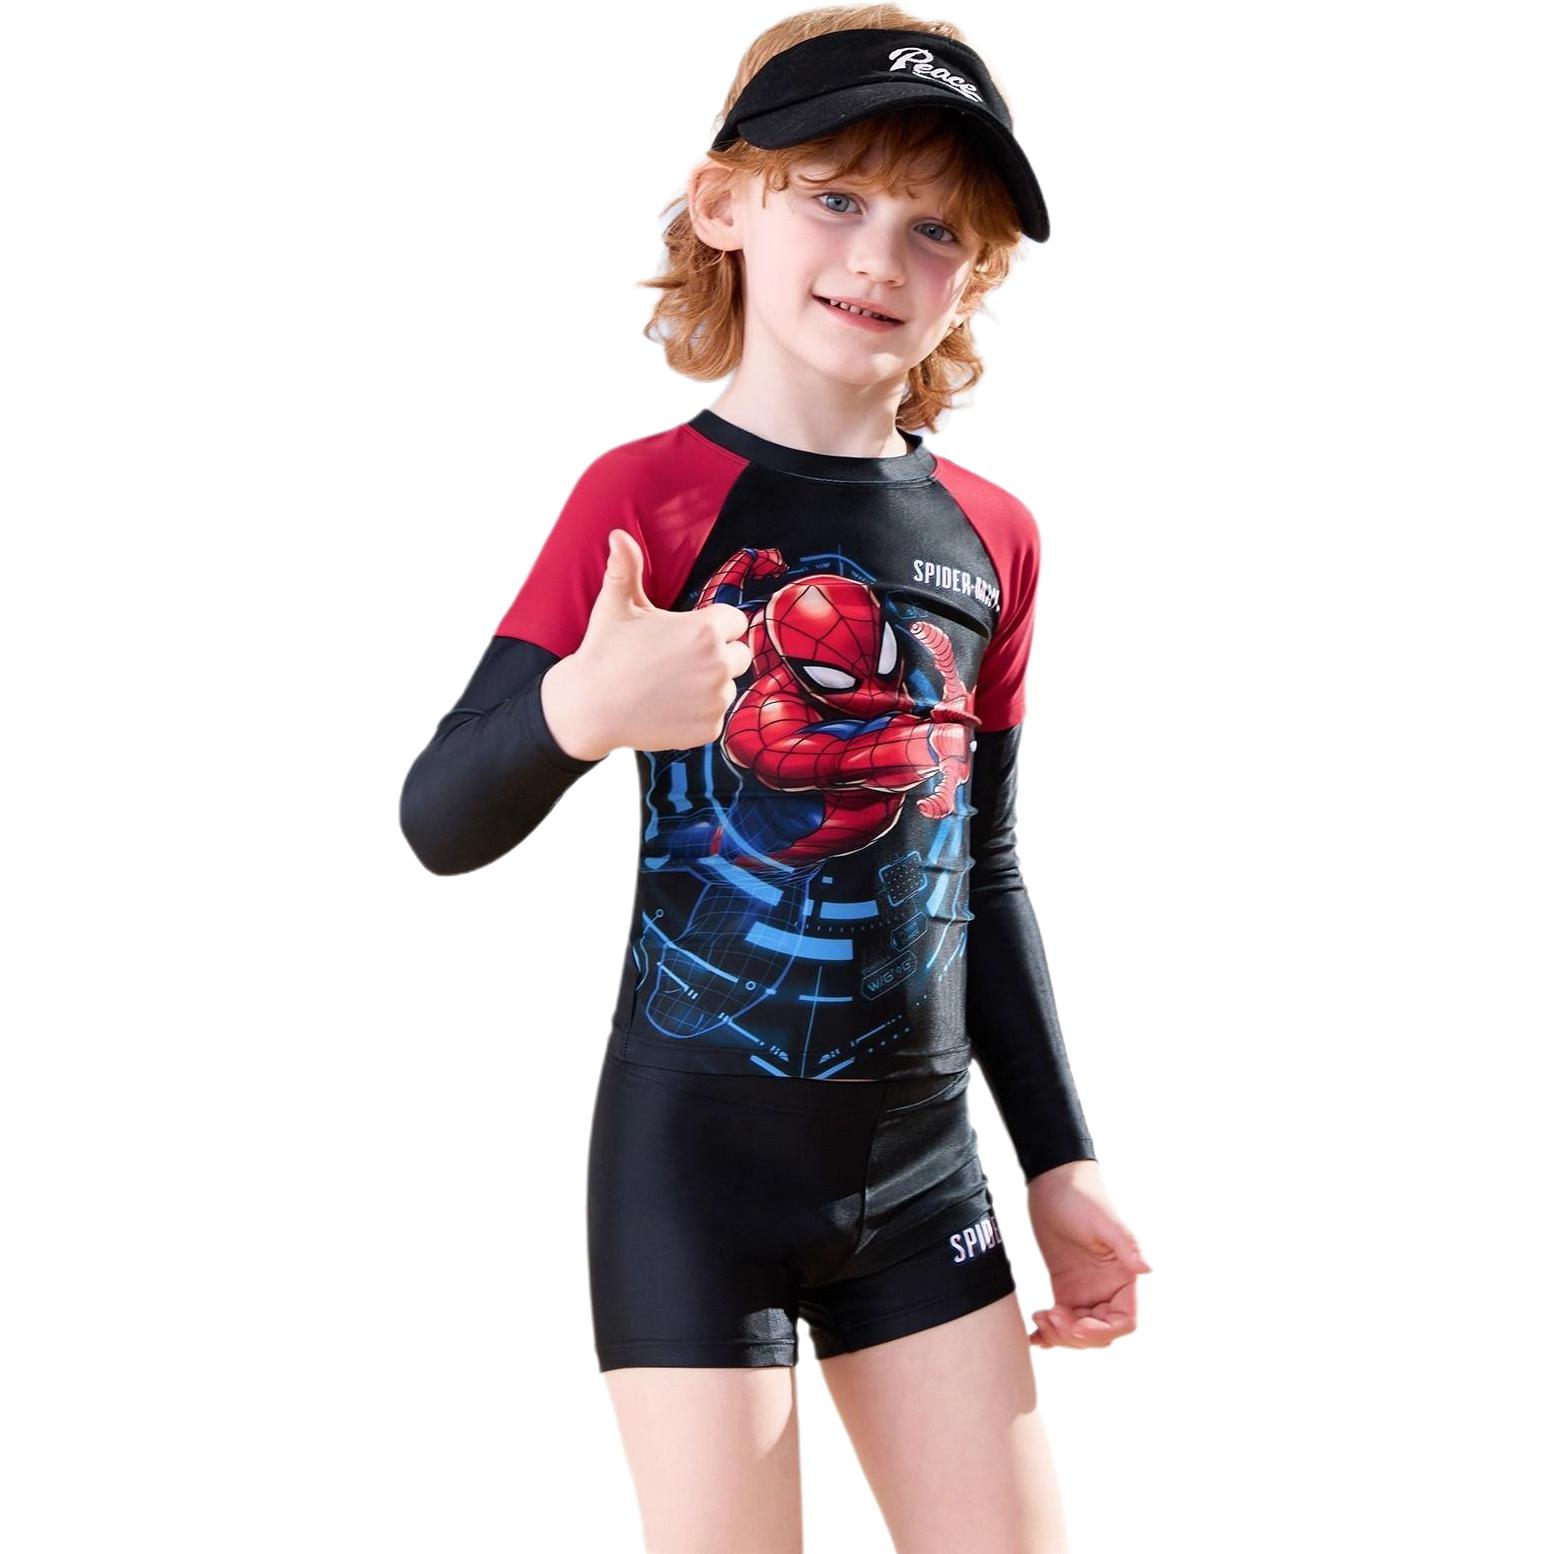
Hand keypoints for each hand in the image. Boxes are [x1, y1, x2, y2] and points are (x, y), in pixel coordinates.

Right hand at [542, 530, 753, 759]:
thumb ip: (626, 567)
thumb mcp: (616, 605)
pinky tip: (669, 706)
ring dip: (709, 684)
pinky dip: (699, 712)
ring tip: (670, 683)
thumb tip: (618, 534)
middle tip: (677, 660)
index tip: (686, 634)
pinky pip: (716, 714)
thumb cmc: (605, 651)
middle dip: (717, 654)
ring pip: (728, 685)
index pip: (736, 621)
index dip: (712, 626)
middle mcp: (719, 665)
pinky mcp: (710, 728)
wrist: (589, 707)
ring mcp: (716, 700)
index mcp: (706, 630)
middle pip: (740, 653)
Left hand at [1023, 1160, 1151, 1349]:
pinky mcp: (1066, 1286)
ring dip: (1061, 1334)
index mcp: (1125, 1276)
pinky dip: (1049, 1333)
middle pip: (1100, 1332)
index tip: (1076, 1325)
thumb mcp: (1103, 1220)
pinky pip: (1062, 1319)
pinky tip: (1034, 1336)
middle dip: (1076, 1334)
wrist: (1053, 1181)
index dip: (1102, 1331)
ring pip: (1080, 1331)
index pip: (1124, 1321)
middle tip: (1050, 1317)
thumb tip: (1147, 1269)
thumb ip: (1126, 1244)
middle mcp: (1109, 1287)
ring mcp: (1087, 1289)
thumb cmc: (1082, 1195)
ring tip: (1040, 1317)